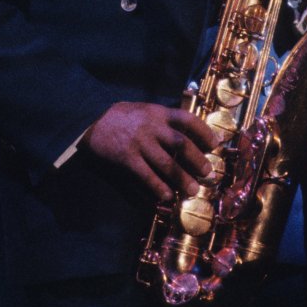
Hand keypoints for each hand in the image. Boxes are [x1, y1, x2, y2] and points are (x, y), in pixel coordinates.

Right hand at [82, 101, 218, 200]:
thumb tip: (187, 133)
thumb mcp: (145, 109)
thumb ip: (163, 119)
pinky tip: (166, 196)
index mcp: (158, 113)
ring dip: (182, 178)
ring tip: (193, 190)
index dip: (204, 132)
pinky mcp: (127, 158)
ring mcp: (139, 142)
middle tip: (208, 173)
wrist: (91, 119)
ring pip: (166, 163)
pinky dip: (158, 187)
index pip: (187, 119)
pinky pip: (146, 175)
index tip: (215, 144)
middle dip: (197, 160)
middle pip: (181, 144)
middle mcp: (151, 127)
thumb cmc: (121, 116)